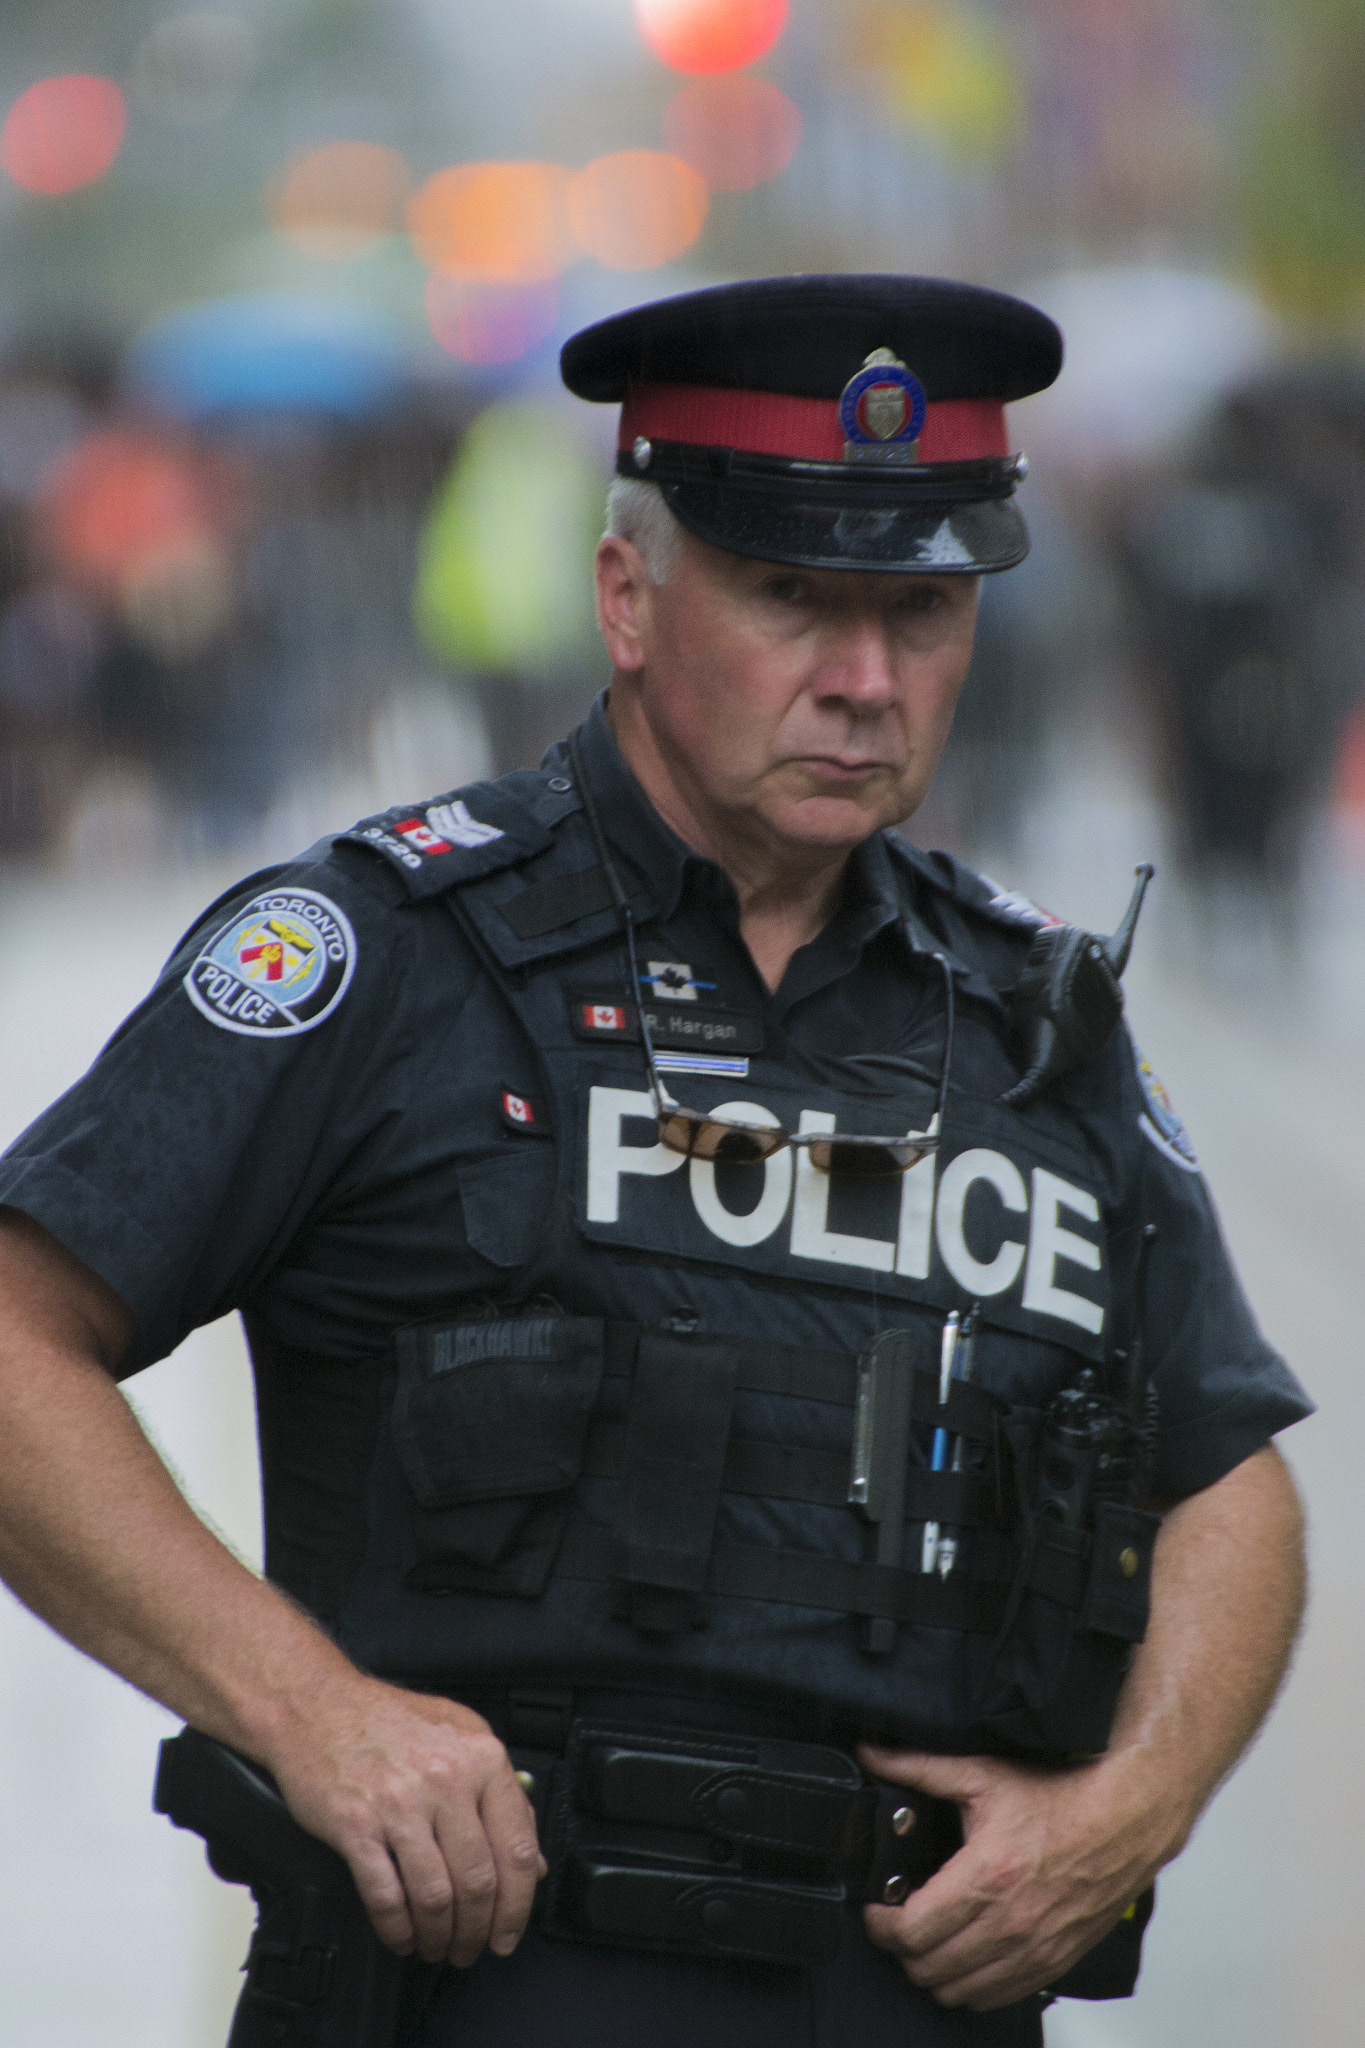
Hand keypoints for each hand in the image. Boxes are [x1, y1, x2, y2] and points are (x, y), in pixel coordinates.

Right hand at [264, 1678, 545, 1968]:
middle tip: (472, 1948)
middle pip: (478, 1882)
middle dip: (477, 1932)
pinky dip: (398, 1930)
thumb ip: (504, 1796)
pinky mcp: (356, 1825)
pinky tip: (402, 1935)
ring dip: (439, 1937)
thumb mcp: (463, 1738)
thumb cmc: (390, 1722)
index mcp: (481, 1758)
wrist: (319, 1706)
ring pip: (436, 1897)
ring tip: (436, 1945)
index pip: (518, 1847)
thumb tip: (533, 1861)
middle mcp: (445, 1779)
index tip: (509, 1931)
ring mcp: (399, 1803)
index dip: (518, 1905)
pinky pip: (386, 1897)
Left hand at [858, 1744, 1174, 2009]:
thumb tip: (874, 1754)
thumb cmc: (1062, 1796)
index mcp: (986, 1877)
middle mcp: (1010, 1923)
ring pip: (960, 1992)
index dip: (880, 1924)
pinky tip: (967, 1955)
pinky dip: (974, 1985)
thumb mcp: (982, 1773)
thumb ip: (919, 1767)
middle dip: (902, 1947)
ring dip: (935, 1971)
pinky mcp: (1053, 1962)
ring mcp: (1033, 1949)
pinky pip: (997, 1998)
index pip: (911, 1931)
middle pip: (929, 1968)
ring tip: (929, 1939)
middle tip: (898, 1921)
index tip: (875, 1911)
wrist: (1125, 1819)